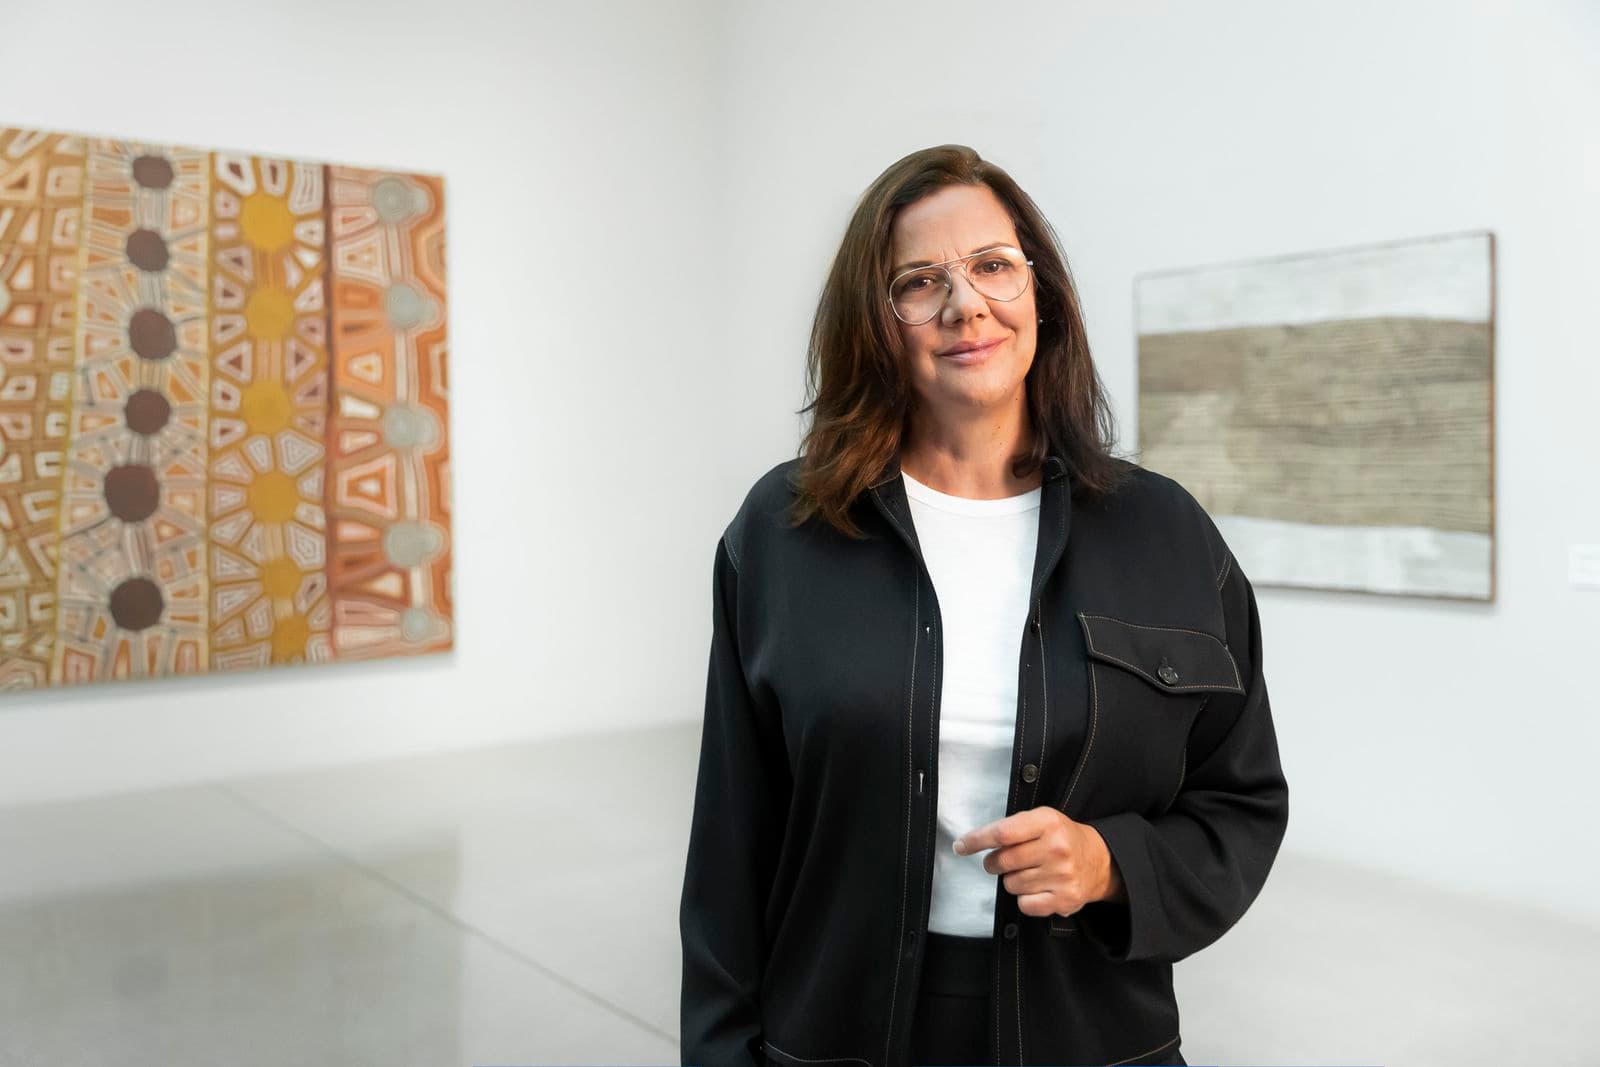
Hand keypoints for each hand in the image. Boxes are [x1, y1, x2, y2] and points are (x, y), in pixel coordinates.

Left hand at [953, 806, 1125, 917]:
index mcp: (1048, 822)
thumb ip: (1011, 828)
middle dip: (994, 863)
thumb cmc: (1061, 838)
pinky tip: (1038, 887)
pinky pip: (1024, 904)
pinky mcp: (1065, 899)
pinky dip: (1025, 898)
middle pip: (1003, 861)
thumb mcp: (1041, 820)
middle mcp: (1057, 848)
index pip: (1002, 833)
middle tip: (1004, 860)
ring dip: (1013, 880)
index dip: (977, 840)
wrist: (1098, 860)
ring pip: (1011, 884)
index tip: (961, 846)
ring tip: (1031, 872)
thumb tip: (971, 843)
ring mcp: (1062, 875)